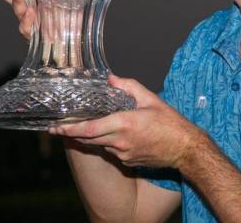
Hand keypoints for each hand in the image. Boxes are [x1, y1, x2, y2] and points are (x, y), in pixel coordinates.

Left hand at [49, 74, 202, 168]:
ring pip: (99, 145)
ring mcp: (123, 154)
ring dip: (90, 137)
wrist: (185, 149)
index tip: (56, 128)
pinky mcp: (127, 161)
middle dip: (72, 133)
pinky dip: (106, 143)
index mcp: (124, 123)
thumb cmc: (170, 124)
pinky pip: (111, 151)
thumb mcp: (151, 99)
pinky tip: (112, 135)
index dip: (70, 129)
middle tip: (58, 128)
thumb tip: (111, 79)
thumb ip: (129, 86)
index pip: (90, 128)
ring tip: (81, 127)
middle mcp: (120, 141)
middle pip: (88, 139)